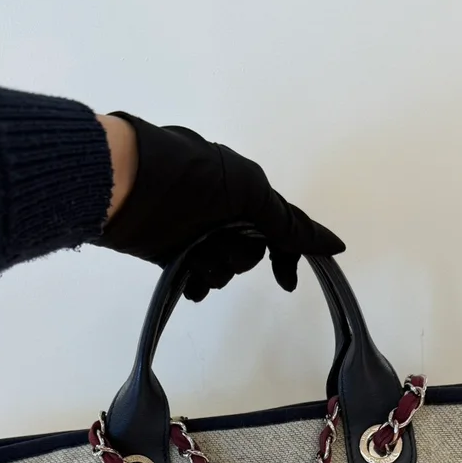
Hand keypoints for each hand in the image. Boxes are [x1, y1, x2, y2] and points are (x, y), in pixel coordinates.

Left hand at [93, 113, 344, 300]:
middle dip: (235, 256)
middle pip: (249, 254)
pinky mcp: (172, 251)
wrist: (125, 182)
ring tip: (191, 257)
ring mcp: (197, 233)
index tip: (286, 284)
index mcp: (245, 191)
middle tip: (214, 242)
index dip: (287, 256)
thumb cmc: (188, 178)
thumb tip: (335, 245)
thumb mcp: (246, 194)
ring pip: (222, 268)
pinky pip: (197, 277)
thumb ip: (286, 223)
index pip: (278, 229)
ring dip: (212, 269)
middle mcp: (224, 212)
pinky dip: (195, 282)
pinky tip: (187, 282)